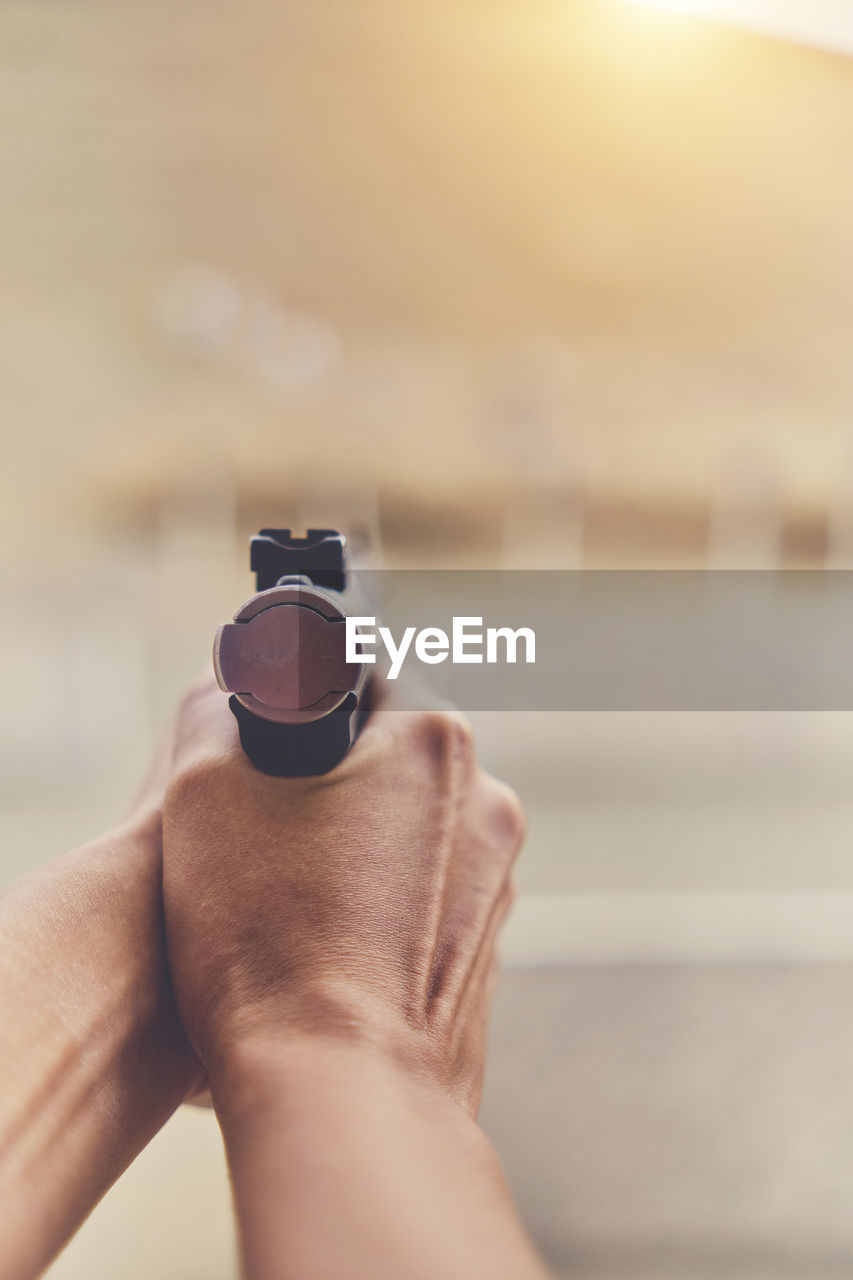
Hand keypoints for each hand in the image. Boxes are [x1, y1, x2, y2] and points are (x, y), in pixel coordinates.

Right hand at [161, 678, 524, 1113]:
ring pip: (409, 833)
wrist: (335, 1090)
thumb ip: (219, 712)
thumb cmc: (267, 938)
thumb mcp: (205, 790)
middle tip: (269, 836)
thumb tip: (230, 691)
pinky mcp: (490, 950)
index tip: (272, 754)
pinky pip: (425, 901)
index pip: (366, 681)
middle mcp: (487, 803)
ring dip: (357, 850)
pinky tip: (327, 949)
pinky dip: (381, 909)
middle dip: (331, 786)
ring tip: (293, 904)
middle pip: (391, 761)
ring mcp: (501, 882)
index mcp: (434, 743)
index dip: (303, 712)